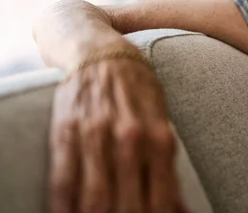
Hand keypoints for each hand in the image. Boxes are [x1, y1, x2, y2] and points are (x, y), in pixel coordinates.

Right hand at [49, 55, 188, 212]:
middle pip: (129, 204)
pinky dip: (64, 207)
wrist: (99, 49)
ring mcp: (97, 133)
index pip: (161, 199)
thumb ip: (168, 167)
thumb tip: (183, 210)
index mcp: (160, 137)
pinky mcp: (66, 129)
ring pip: (96, 197)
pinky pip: (63, 179)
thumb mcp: (162, 121)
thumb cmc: (137, 89)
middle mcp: (130, 136)